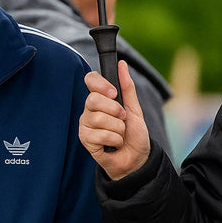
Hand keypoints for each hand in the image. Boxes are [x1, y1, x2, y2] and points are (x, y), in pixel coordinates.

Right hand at [79, 60, 150, 180]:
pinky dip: (114, 140)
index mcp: (100, 99)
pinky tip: (114, 144)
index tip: (114, 93)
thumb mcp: (134, 108)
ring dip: (118, 128)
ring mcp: (85, 125)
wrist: (136, 158)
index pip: (90, 80)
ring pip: (99, 119)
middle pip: (93, 99)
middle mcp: (89, 110)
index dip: (101, 84)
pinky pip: (100, 135)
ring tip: (120, 134)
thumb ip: (127, 87)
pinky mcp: (85, 140)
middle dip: (115, 110)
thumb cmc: (134, 134)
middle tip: (122, 119)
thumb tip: (121, 64)